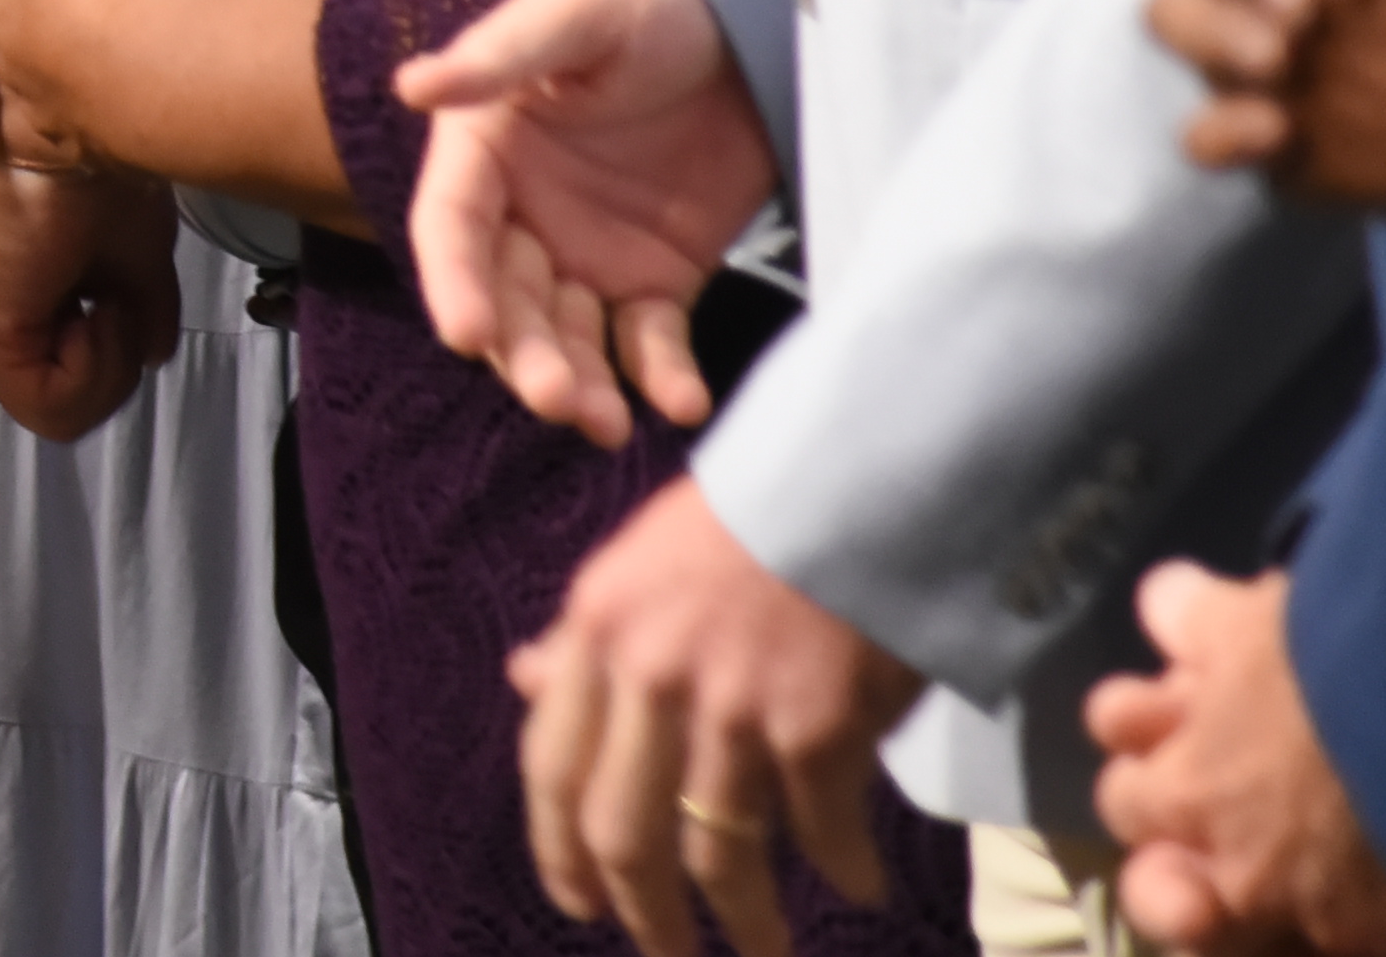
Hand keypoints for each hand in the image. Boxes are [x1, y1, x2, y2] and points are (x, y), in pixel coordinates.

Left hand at [0, 159, 182, 441]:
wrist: (82, 135)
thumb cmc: (107, 177)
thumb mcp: (140, 259)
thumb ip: (144, 311)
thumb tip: (151, 357)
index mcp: (29, 306)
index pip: (73, 390)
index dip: (117, 364)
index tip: (123, 304)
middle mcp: (0, 326)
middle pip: (69, 413)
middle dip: (115, 372)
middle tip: (115, 304)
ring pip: (59, 418)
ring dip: (106, 368)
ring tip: (104, 302)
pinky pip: (50, 402)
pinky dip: (92, 365)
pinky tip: (94, 309)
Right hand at [399, 0, 773, 444]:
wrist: (752, 18)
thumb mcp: (574, 13)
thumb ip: (501, 56)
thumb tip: (412, 83)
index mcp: (483, 150)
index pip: (452, 229)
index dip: (454, 283)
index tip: (467, 334)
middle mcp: (523, 213)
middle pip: (507, 301)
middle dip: (525, 355)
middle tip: (556, 399)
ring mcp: (588, 254)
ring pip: (568, 338)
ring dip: (580, 384)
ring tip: (608, 422)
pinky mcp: (657, 280)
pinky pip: (649, 342)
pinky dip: (661, 377)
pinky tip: (681, 400)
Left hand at [514, 477, 915, 956]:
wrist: (862, 477)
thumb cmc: (754, 518)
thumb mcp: (643, 562)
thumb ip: (587, 635)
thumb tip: (523, 679)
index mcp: (596, 629)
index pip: (550, 766)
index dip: (560, 851)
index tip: (581, 903)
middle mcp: (650, 676)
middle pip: (623, 836)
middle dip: (645, 919)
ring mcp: (732, 708)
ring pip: (719, 856)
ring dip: (748, 924)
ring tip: (765, 952)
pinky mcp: (816, 729)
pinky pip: (820, 833)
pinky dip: (843, 869)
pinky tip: (859, 881)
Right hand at [1086, 564, 1385, 956]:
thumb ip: (1371, 937)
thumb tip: (1347, 933)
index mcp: (1242, 891)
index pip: (1166, 905)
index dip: (1181, 901)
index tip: (1212, 895)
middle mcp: (1192, 803)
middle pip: (1124, 803)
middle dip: (1156, 801)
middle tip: (1219, 796)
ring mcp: (1194, 710)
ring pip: (1116, 711)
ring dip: (1145, 711)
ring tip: (1197, 706)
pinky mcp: (1217, 626)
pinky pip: (1168, 604)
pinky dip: (1184, 609)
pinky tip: (1217, 615)